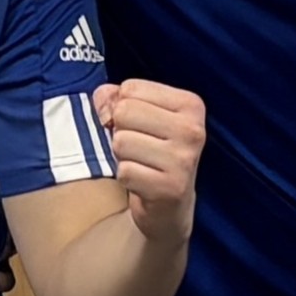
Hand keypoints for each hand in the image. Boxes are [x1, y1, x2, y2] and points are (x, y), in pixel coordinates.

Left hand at [96, 79, 203, 236]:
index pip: (131, 88)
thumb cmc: (152, 152)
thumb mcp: (141, 117)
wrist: (169, 207)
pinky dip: (125, 177)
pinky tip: (142, 181)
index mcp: (191, 105)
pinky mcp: (170, 188)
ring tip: (140, 164)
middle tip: (138, 147)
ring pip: (121, 141)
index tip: (137, 125)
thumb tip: (103, 100)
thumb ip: (116, 98)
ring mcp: (184, 160)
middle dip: (120, 131)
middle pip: (124, 111)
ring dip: (122, 155)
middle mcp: (192, 130)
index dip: (121, 106)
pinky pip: (124, 171)